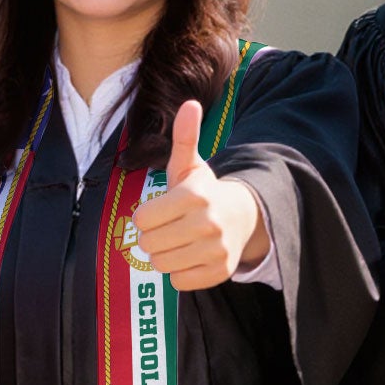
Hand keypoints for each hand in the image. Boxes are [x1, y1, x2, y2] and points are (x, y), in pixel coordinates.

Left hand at [129, 100, 267, 291]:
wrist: (242, 217)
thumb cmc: (204, 191)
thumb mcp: (191, 165)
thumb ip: (184, 137)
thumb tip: (190, 103)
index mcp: (195, 196)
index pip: (142, 219)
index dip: (144, 217)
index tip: (158, 211)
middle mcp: (208, 224)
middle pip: (149, 244)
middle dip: (153, 237)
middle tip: (167, 228)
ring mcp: (216, 250)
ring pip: (162, 264)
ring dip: (164, 255)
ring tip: (178, 241)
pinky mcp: (220, 272)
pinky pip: (178, 281)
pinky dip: (179, 272)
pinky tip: (189, 256)